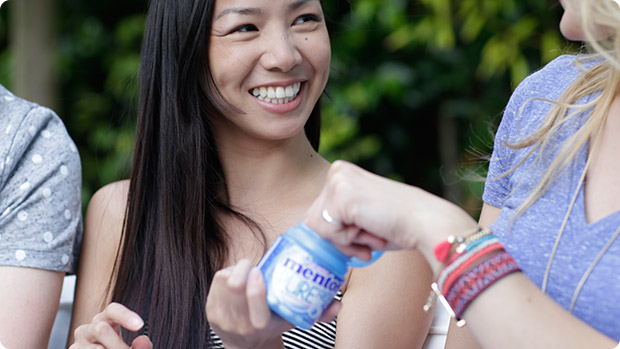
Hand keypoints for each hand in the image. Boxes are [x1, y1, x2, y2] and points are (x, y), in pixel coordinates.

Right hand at [70, 302, 150, 348]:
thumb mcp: (132, 348)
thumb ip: (140, 346)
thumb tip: (143, 340)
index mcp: (106, 319)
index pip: (113, 310)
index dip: (125, 316)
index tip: (140, 325)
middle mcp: (90, 327)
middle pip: (101, 328)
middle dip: (117, 344)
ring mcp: (78, 342)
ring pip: (95, 348)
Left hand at [206, 259, 339, 348]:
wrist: (245, 345)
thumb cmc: (273, 326)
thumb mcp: (294, 321)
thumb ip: (317, 314)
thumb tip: (339, 304)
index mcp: (259, 326)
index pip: (253, 300)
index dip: (255, 282)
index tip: (261, 270)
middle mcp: (238, 324)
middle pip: (234, 285)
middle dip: (244, 268)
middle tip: (254, 264)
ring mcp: (221, 318)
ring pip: (223, 280)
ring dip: (235, 270)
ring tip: (246, 271)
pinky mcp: (210, 310)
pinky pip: (216, 281)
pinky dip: (226, 273)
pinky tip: (235, 276)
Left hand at [304, 161, 477, 268]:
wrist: (424, 222)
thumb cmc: (397, 225)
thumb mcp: (358, 217)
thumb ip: (336, 218)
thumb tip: (307, 229)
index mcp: (341, 173)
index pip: (318, 214)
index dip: (338, 233)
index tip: (365, 233)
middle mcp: (336, 171)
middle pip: (313, 221)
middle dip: (340, 238)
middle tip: (370, 235)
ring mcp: (337, 182)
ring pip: (319, 228)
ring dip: (346, 241)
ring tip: (372, 231)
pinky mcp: (340, 197)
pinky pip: (329, 233)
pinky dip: (350, 240)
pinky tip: (371, 228)